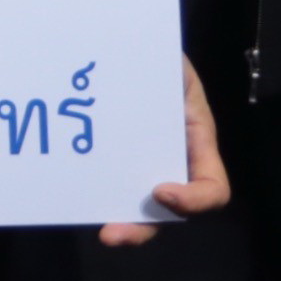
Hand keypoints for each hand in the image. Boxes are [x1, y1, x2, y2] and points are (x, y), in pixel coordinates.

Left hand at [103, 55, 233, 244]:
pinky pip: (104, 189)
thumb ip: (175, 78)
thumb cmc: (155, 55)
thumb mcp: (175, 66)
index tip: (159, 190)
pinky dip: (92, 200)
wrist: (124, 46)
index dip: (193, 199)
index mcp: (196, 142)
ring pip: (134, 209)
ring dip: (118, 225)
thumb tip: (167, 78)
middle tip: (112, 234)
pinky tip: (69, 199)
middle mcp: (171, 162)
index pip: (211, 188)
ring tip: (100, 231)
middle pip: (167, 214)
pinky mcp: (107, 164)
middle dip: (141, 229)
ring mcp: (138, 166)